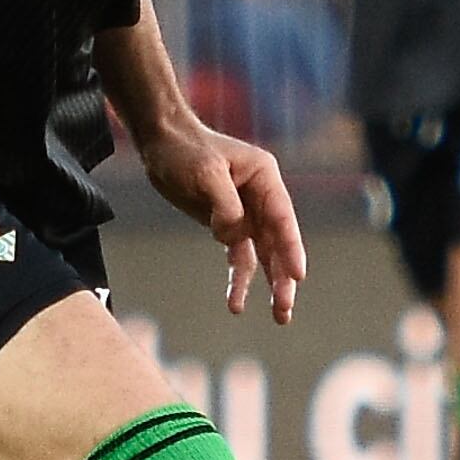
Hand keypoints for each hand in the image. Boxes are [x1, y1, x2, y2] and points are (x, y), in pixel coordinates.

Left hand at [139, 111, 305, 322]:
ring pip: (264, 255)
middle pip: (278, 242)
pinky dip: (240, 280)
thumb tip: (234, 236)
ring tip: (280, 317)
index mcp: (264, 177)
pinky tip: (237, 304)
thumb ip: (224, 205)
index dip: (291, 248)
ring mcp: (246, 213)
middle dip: (283, 277)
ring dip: (269, 284)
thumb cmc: (185, 150)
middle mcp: (261, 197)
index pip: (282, 217)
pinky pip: (239, 257)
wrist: (161, 143)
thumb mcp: (205, 173)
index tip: (298, 276)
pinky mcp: (227, 225)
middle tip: (285, 308)